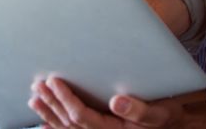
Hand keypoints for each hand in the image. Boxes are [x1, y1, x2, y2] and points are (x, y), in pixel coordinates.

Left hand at [29, 76, 181, 128]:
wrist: (171, 126)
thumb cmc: (165, 117)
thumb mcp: (158, 113)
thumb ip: (138, 110)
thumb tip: (116, 101)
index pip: (82, 117)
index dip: (66, 99)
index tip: (54, 81)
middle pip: (70, 123)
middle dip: (52, 104)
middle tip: (38, 86)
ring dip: (49, 114)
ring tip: (34, 99)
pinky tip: (43, 124)